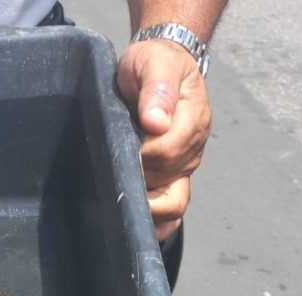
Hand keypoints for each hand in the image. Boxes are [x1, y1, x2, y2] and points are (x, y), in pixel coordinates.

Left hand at [117, 39, 211, 240]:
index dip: (142, 156)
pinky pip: (170, 211)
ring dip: (147, 211)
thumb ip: (157, 88)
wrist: (157, 66)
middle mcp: (191, 149)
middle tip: (110, 177)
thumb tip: (156, 122)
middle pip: (169, 184)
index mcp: (192, 120)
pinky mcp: (171, 177)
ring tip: (118, 204)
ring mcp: (182, 167)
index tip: (120, 148)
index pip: (168, 152)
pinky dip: (154, 224)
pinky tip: (133, 226)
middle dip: (140, 184)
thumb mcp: (153, 63)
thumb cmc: (153, 63)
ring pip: (173, 206)